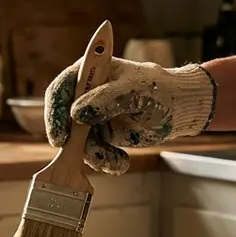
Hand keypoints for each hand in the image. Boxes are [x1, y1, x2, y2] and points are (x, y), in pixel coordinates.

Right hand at [43, 59, 215, 173]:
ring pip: (77, 141)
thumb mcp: (134, 91)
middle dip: (72, 141)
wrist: (180, 110)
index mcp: (90, 74)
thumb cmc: (160, 90)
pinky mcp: (102, 135)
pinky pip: (93, 152)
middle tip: (83, 155)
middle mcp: (86, 96)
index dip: (55, 113)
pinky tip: (119, 162)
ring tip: (114, 161)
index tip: (60, 136)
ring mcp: (93, 117)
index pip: (60, 90)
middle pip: (63, 119)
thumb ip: (105, 99)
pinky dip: (105, 161)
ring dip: (93, 155)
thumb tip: (76, 113)